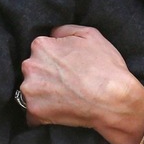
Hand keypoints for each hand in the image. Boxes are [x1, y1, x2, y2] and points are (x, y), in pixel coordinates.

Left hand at [19, 25, 143, 143]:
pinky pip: (33, 113)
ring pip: (32, 90)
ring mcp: (30, 90)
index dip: (56, 56)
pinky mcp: (35, 112)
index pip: (41, 49)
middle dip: (46, 73)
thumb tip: (53, 34)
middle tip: (67, 80)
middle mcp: (30, 66)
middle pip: (34, 69)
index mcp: (41, 46)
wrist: (113, 99)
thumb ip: (65, 30)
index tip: (67, 64)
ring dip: (43, 93)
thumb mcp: (90, 34)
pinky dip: (44, 112)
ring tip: (66, 95)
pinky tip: (60, 109)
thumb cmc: (104, 65)